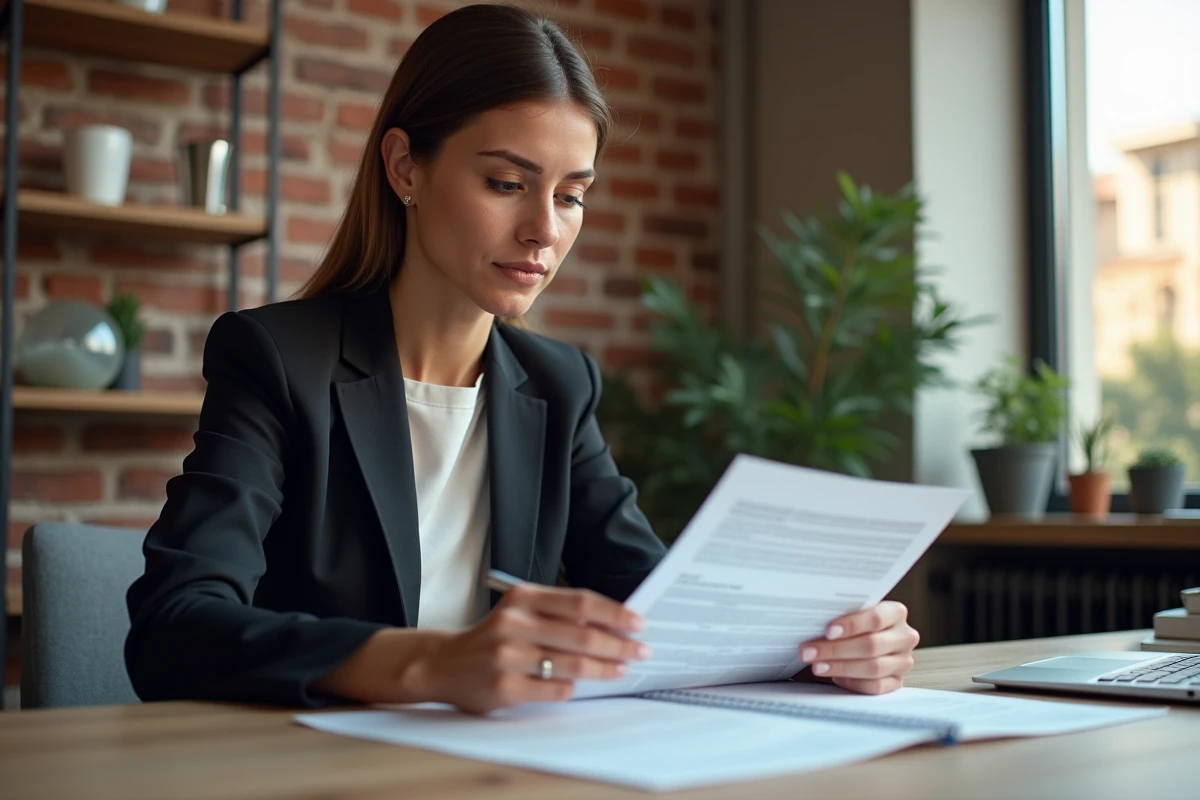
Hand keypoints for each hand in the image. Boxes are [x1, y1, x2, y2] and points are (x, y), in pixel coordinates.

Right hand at [408, 583, 650, 714]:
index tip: (639, 622)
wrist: (443, 664)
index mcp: (523, 598)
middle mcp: (514, 623)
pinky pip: (554, 689)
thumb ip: (559, 614)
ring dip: (605, 669)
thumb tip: (615, 625)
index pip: (580, 601)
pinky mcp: (504, 687)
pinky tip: (583, 687)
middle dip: (619, 644)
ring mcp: (508, 656)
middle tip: (641, 651)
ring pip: (573, 664)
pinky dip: (574, 688)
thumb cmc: (494, 637)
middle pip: (581, 634)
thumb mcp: (520, 613)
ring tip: (623, 669)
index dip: (614, 613)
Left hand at [798, 601, 918, 694]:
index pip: (876, 618)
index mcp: (895, 613)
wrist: (868, 638)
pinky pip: (876, 687)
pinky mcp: (897, 682)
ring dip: (840, 668)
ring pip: (873, 668)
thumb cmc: (855, 624)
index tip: (828, 631)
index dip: (851, 625)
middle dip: (836, 650)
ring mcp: (903, 661)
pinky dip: (853, 683)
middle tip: (809, 652)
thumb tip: (813, 620)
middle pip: (872, 645)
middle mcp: (904, 636)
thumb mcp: (852, 613)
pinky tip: (836, 678)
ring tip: (817, 667)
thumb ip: (841, 614)